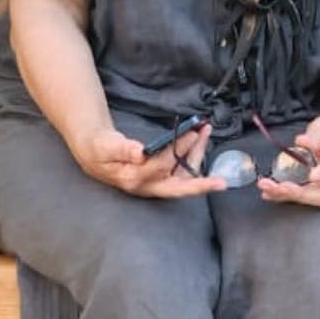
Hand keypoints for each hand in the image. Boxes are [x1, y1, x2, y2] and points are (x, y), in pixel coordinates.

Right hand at [72, 123, 224, 197]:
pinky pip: (183, 167)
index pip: (160, 167)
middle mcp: (149, 186)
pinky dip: (193, 151)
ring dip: (198, 153)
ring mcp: (158, 182)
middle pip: (180, 187)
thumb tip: (140, 152)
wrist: (97, 153)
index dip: (177, 150)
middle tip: (221, 183)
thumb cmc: (100, 150)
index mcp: (133, 179)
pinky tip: (198, 136)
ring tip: (205, 130)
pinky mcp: (163, 176)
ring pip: (185, 174)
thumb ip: (122, 149)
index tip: (191, 133)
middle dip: (201, 186)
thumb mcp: (105, 147)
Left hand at [257, 112, 319, 208]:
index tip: (312, 175)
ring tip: (268, 189)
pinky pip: (306, 198)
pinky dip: (287, 196)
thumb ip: (317, 133)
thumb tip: (303, 142)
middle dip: (302, 193)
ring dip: (290, 197)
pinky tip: (270, 193)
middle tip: (280, 187)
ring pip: (316, 199)